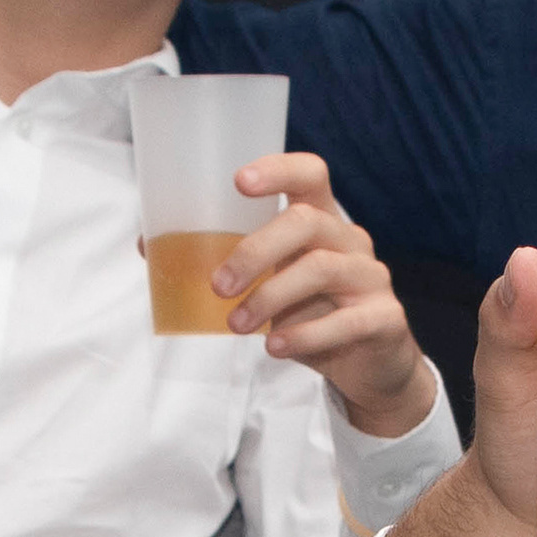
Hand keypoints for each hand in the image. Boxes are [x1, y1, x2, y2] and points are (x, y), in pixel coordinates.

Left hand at [215, 152, 435, 434]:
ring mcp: (372, 278)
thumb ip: (229, 265)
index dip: (277, 169)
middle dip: (254, 251)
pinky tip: (273, 347)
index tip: (239, 181)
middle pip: (306, 222)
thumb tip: (151, 245)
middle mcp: (350, 241)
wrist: (371, 367)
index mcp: (322, 220)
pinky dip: (303, 335)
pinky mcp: (384, 319)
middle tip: (219, 286)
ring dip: (270, 297)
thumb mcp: (271, 285)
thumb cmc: (312, 314)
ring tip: (236, 325)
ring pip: (321, 268)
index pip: (310, 174)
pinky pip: (345, 321)